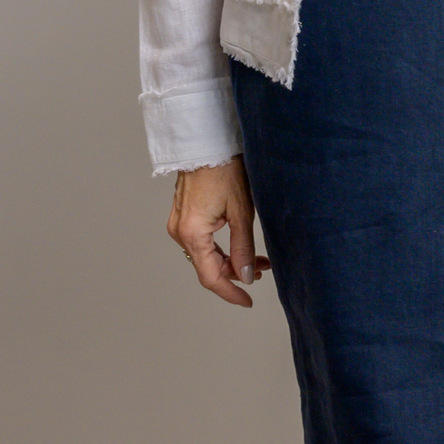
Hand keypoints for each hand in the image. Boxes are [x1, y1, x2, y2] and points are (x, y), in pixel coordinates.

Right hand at [167, 158, 270, 307]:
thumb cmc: (224, 169)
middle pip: (207, 267)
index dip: (230, 292)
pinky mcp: (183, 216)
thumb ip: (243, 248)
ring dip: (230, 260)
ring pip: (205, 255)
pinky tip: (239, 247)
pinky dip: (220, 248)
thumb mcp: (241, 212)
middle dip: (236, 273)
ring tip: (258, 259)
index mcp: (192, 233)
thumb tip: (247, 276)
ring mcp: (178, 224)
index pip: (210, 277)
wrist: (206, 141)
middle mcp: (179, 232)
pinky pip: (201, 242)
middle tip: (265, 270)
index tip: (247, 302)